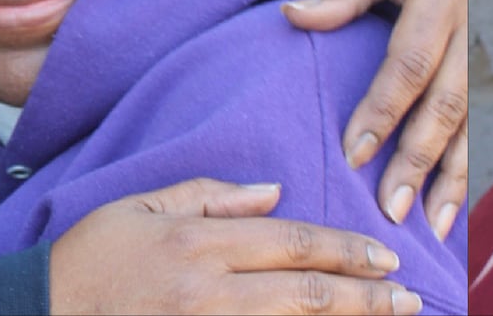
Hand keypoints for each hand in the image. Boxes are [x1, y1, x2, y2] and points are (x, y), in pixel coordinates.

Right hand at [46, 181, 417, 314]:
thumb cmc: (84, 263)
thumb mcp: (138, 208)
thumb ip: (208, 195)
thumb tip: (273, 191)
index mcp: (198, 246)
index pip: (291, 244)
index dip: (346, 252)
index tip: (386, 260)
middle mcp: (207, 294)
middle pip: (304, 295)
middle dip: (365, 299)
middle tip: (408, 301)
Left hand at [287, 0, 470, 227]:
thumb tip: (294, 17)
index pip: (410, 61)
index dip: (383, 110)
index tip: (355, 155)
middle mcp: (471, 26)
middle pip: (446, 104)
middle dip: (420, 161)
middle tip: (393, 210)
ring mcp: (486, 49)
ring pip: (471, 122)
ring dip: (453, 178)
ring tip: (432, 225)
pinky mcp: (488, 66)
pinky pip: (480, 122)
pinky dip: (467, 166)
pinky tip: (453, 207)